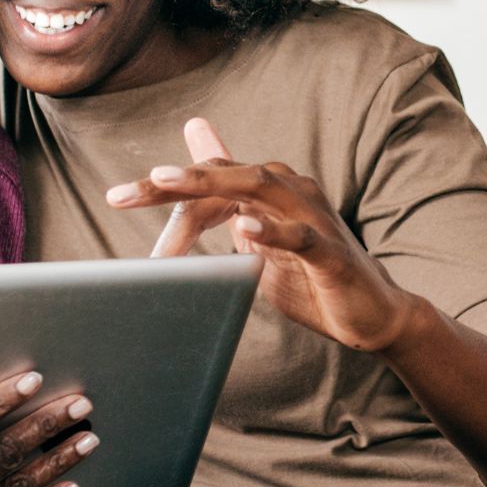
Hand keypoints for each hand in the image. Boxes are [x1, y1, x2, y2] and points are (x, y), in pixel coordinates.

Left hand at [107, 117, 414, 353]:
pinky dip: (271, 229)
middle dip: (171, 181)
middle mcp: (287, 189)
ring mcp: (310, 215)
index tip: (115, 198)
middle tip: (125, 190)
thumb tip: (185, 171)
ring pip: (257, 187)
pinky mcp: (329, 250)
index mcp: (265, 189)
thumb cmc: (308, 278)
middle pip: (223, 173)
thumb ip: (221, 206)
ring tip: (169, 182)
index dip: (160, 191)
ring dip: (211, 183)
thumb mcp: (254, 239)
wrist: (371, 315)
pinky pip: (298, 234)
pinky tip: (243, 226)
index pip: (206, 179)